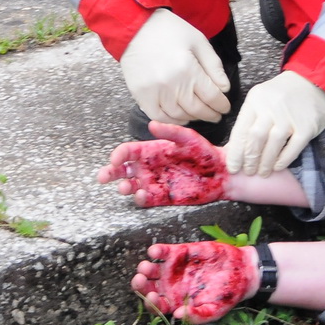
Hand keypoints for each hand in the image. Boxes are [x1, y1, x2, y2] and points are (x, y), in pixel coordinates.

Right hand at [97, 122, 227, 205]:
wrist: (221, 173)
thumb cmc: (205, 153)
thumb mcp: (188, 138)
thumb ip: (170, 131)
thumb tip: (151, 124)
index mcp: (151, 150)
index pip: (128, 152)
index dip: (118, 155)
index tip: (115, 159)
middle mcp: (149, 166)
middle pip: (122, 170)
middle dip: (110, 172)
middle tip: (103, 176)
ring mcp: (153, 182)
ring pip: (130, 186)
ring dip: (124, 187)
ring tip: (125, 187)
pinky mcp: (161, 197)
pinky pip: (145, 200)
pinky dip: (140, 199)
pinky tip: (142, 195)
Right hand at [119, 9, 230, 123]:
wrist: (135, 27)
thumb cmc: (169, 31)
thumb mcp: (198, 41)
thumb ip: (214, 66)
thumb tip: (224, 89)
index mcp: (188, 68)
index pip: (212, 97)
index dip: (222, 105)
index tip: (225, 107)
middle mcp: (171, 84)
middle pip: (197, 110)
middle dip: (211, 114)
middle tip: (216, 115)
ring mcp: (154, 92)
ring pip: (180, 116)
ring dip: (193, 118)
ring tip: (199, 114)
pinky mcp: (141, 96)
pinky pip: (159, 117)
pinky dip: (172, 121)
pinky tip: (180, 117)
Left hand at [131, 242, 256, 322]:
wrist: (241, 272)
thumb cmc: (226, 295)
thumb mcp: (214, 310)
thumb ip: (196, 315)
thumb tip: (177, 316)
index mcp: (175, 303)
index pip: (156, 306)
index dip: (151, 303)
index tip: (152, 297)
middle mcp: (170, 287)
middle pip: (148, 287)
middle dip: (141, 285)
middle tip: (140, 279)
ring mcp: (172, 269)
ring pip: (151, 270)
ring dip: (145, 268)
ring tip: (146, 266)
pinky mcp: (179, 253)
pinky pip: (163, 252)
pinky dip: (157, 251)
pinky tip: (155, 251)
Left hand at [225, 71, 324, 176]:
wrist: (312, 82)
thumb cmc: (280, 95)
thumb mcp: (260, 100)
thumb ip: (249, 121)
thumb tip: (235, 150)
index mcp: (255, 100)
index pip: (241, 130)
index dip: (236, 152)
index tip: (233, 168)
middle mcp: (271, 107)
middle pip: (256, 137)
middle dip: (250, 159)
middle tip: (248, 172)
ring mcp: (290, 116)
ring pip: (273, 143)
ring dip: (265, 162)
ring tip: (262, 172)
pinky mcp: (307, 126)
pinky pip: (293, 147)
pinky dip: (283, 160)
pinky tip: (277, 167)